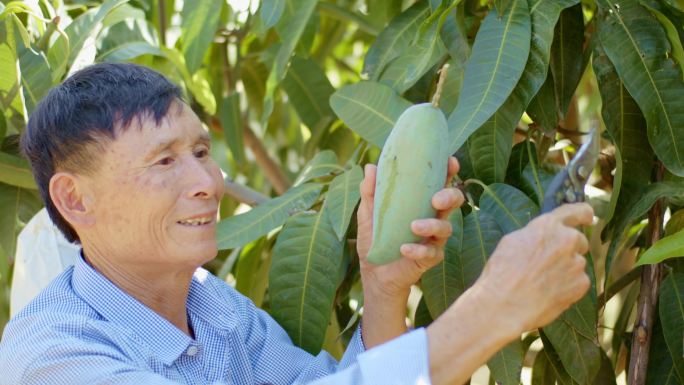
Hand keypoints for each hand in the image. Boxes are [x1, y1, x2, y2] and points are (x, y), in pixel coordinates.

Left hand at [356, 156, 463, 298]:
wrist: (373, 272)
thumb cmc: (375, 238)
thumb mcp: (368, 213)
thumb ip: (370, 192)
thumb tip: (370, 167)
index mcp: (421, 202)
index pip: (440, 182)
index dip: (449, 171)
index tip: (450, 161)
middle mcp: (433, 217)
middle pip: (454, 201)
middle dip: (450, 196)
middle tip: (436, 198)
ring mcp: (434, 238)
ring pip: (446, 227)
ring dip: (432, 225)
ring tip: (414, 226)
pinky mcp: (430, 258)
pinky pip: (431, 252)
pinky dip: (418, 250)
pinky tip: (404, 249)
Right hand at [474, 203, 593, 334]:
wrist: (505, 304)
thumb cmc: (502, 272)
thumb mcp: (513, 241)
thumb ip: (536, 234)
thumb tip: (545, 237)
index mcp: (548, 226)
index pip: (575, 211)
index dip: (583, 213)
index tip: (588, 216)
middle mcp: (567, 240)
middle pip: (578, 240)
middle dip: (568, 249)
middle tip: (549, 263)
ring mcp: (576, 263)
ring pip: (577, 263)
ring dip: (566, 269)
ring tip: (542, 282)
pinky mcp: (581, 284)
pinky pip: (579, 281)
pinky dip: (568, 287)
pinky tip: (549, 293)